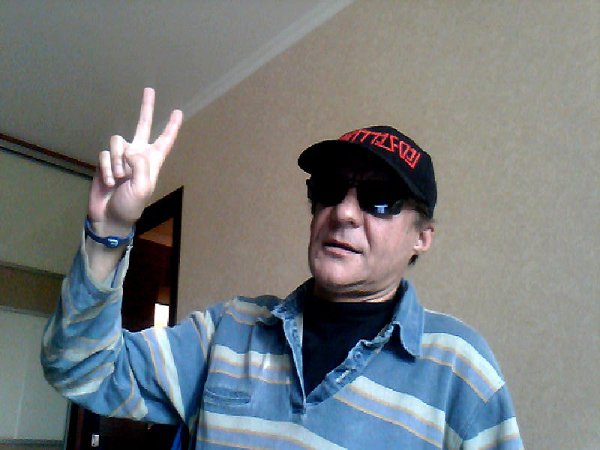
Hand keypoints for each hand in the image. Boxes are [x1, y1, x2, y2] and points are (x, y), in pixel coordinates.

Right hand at [87, 88, 182, 235]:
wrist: (109, 216)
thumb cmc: (131, 205)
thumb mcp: (143, 187)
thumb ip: (141, 165)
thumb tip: (132, 150)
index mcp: (153, 161)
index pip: (165, 140)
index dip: (172, 127)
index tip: (178, 112)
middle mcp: (138, 155)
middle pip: (143, 126)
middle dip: (146, 108)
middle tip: (150, 90)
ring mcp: (121, 157)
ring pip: (118, 142)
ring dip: (118, 161)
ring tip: (120, 179)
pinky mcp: (106, 161)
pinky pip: (105, 154)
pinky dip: (108, 168)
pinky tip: (110, 182)